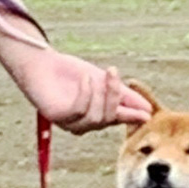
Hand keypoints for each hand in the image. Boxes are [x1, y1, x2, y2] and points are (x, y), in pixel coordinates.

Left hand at [0, 0, 151, 134]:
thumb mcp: (102, 82)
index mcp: (97, 117)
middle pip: (107, 119)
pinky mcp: (58, 117)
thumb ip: (124, 96)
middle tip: (114, 73)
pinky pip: (79, 109)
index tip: (148, 113)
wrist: (40, 63)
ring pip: (95, 117)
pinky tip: (84, 78)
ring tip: (96, 74)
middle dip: (114, 96)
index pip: (118, 119)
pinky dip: (85, 92)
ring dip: (99, 93)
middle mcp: (84, 124)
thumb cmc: (70, 74)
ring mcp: (70, 123)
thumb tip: (148, 109)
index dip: (132, 117)